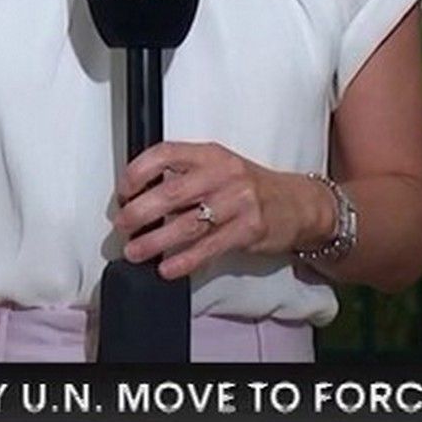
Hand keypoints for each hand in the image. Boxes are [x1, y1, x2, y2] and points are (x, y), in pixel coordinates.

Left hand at [109, 141, 330, 279]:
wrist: (298, 205)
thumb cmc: (250, 187)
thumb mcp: (219, 168)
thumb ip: (185, 174)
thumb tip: (139, 196)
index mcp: (210, 154)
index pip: (166, 153)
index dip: (138, 171)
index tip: (123, 191)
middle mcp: (223, 174)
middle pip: (172, 192)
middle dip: (140, 212)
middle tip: (123, 225)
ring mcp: (238, 202)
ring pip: (186, 225)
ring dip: (155, 241)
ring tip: (135, 252)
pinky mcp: (248, 230)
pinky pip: (208, 248)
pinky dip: (184, 261)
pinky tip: (167, 268)